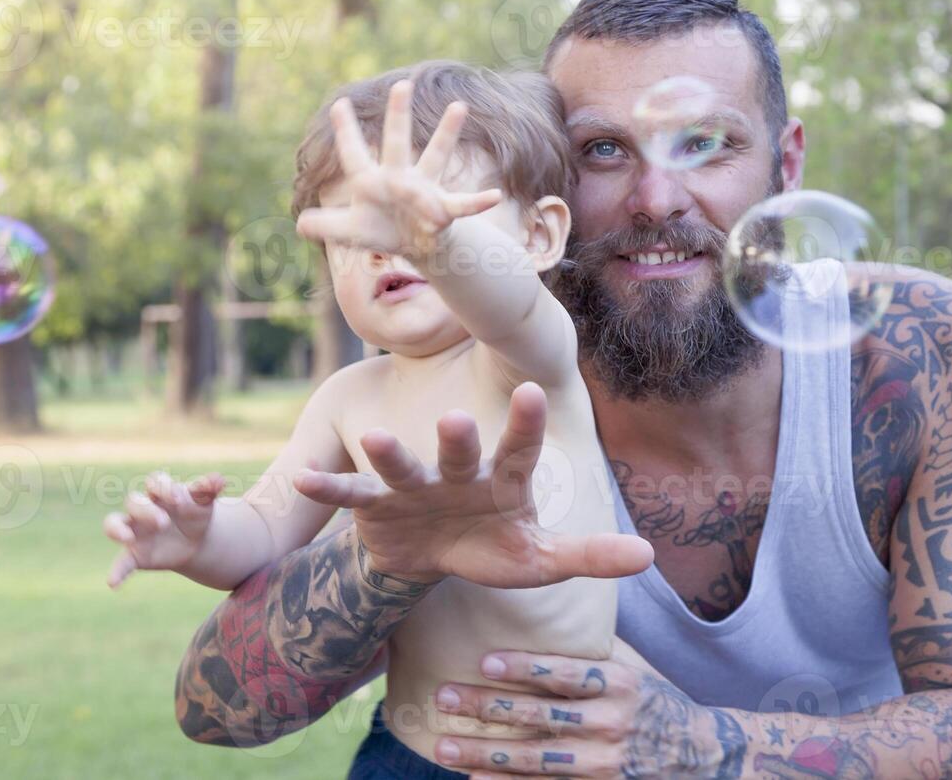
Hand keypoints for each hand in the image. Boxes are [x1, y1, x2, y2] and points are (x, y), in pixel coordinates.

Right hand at [104, 471, 225, 587]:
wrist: (196, 540)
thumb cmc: (196, 514)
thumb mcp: (204, 502)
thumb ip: (209, 489)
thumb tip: (219, 479)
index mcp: (161, 493)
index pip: (155, 482)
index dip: (163, 488)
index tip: (177, 499)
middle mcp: (143, 510)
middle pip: (133, 501)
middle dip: (146, 510)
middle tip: (163, 523)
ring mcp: (135, 531)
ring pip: (113, 523)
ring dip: (117, 530)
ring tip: (127, 538)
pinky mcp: (134, 554)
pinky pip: (121, 562)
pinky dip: (116, 572)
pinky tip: (113, 583)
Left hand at [294, 80, 502, 257]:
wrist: (416, 243)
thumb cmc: (382, 229)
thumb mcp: (350, 231)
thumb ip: (325, 225)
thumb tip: (298, 225)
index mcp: (372, 181)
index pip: (354, 154)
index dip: (346, 132)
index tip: (339, 104)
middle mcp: (400, 177)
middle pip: (397, 142)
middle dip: (398, 115)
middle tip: (402, 84)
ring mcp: (424, 190)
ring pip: (436, 156)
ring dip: (447, 133)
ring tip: (459, 106)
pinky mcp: (443, 210)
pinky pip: (464, 204)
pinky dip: (479, 201)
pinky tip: (494, 196)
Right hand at [294, 382, 653, 586]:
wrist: (432, 558)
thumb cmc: (492, 547)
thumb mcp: (540, 560)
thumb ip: (589, 555)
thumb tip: (649, 556)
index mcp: (502, 481)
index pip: (518, 451)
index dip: (524, 426)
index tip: (532, 392)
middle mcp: (457, 472)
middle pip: (458, 453)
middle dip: (456, 439)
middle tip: (456, 419)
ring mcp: (414, 485)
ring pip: (402, 465)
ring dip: (389, 453)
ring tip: (375, 436)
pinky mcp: (377, 506)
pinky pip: (353, 495)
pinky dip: (330, 489)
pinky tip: (302, 480)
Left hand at [429, 640, 724, 778]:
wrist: (704, 759)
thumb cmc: (656, 704)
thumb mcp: (637, 669)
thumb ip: (598, 649)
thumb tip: (557, 605)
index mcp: (621, 685)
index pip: (565, 674)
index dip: (524, 667)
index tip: (485, 660)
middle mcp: (612, 724)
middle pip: (540, 716)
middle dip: (487, 708)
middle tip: (444, 698)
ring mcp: (604, 765)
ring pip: (535, 759)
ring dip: (485, 755)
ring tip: (444, 747)